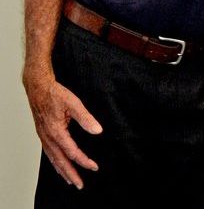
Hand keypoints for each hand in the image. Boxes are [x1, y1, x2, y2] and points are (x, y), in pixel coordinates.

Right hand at [24, 73, 101, 188]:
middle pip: (60, 161)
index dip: (84, 161)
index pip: (72, 152)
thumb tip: (98, 131)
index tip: (94, 167)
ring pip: (53, 159)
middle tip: (80, 185)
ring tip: (71, 181)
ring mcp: (44, 137)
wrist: (38, 88)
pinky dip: (55, 163)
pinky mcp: (43, 135)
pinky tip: (60, 166)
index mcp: (56, 131)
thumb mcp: (73, 103)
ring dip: (62, 171)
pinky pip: (49, 153)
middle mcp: (48, 137)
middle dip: (71, 174)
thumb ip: (85, 118)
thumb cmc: (55, 94)